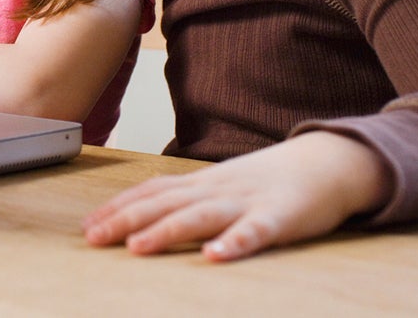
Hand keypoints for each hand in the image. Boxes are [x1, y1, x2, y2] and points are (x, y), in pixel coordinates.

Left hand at [82, 131, 391, 260]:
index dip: (118, 207)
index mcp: (203, 183)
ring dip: (167, 231)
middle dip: (126, 220)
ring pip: (201, 215)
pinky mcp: (281, 217)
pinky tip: (216, 257)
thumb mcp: (224, 185)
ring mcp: (248, 201)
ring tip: (137, 247)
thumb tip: (147, 213)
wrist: (330, 161)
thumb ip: (190, 198)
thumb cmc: (271, 180)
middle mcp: (218, 188)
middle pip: (165, 203)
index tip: (87, 226)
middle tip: (92, 238)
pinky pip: (256, 231)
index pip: (152, 192)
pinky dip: (235, 243)